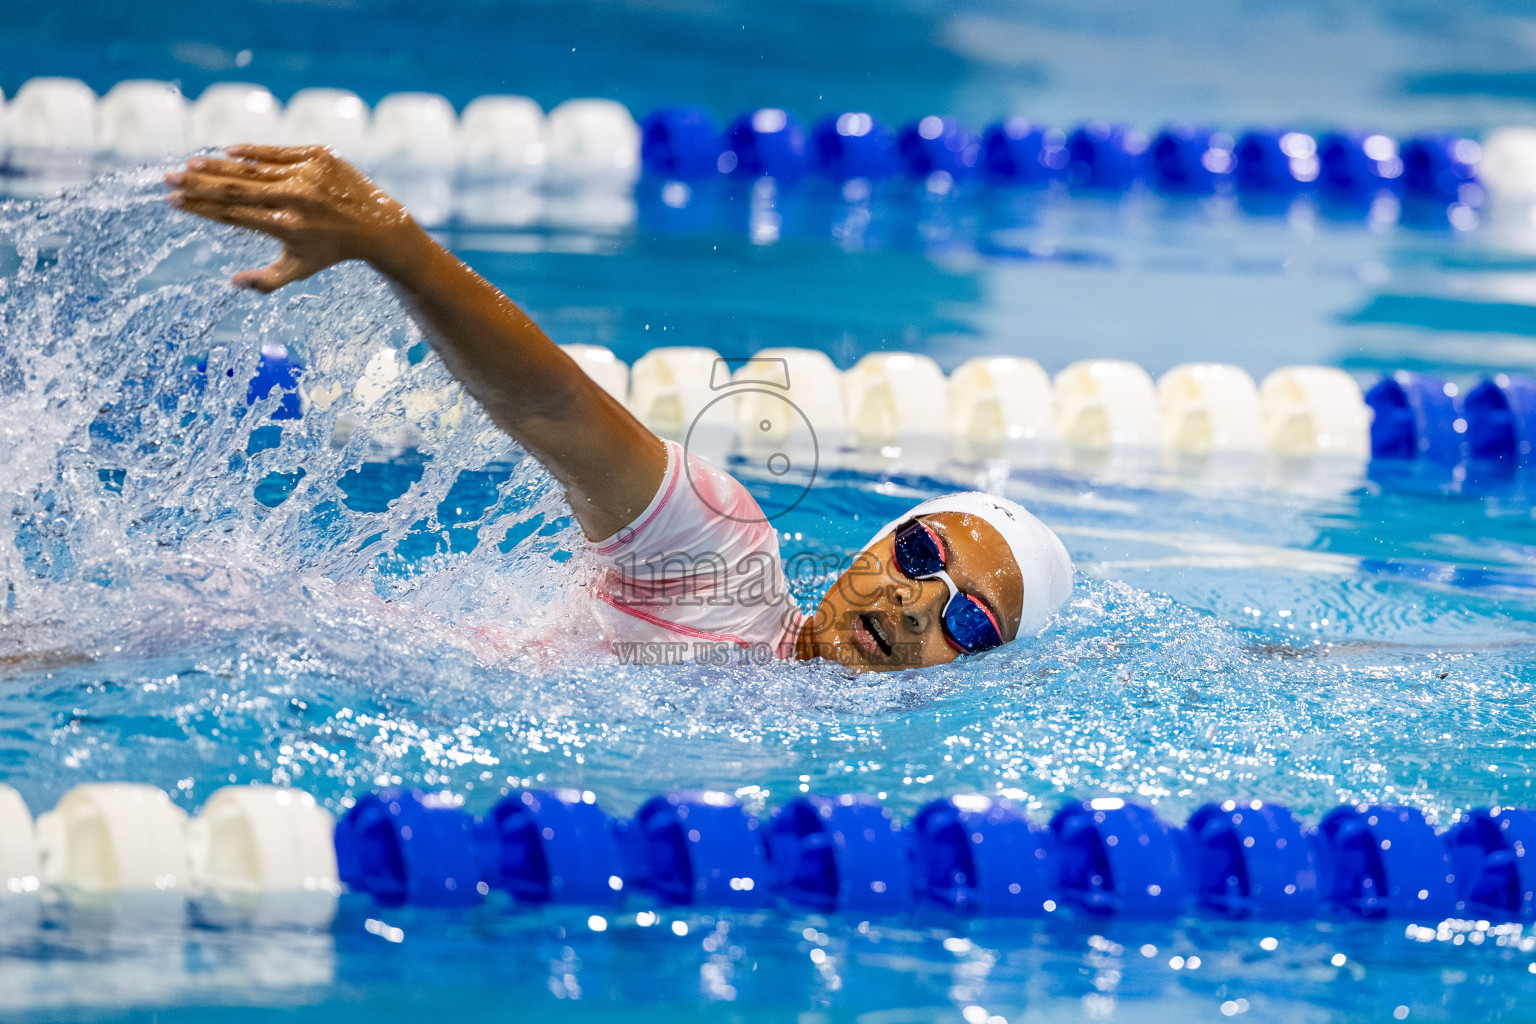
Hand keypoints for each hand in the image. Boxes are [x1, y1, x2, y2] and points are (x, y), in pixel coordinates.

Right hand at [165, 145, 426, 292]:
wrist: (377, 225)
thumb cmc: (331, 251)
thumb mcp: (300, 270)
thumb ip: (265, 280)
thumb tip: (232, 284)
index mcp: (287, 227)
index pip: (233, 214)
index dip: (201, 208)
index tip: (174, 201)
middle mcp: (296, 199)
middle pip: (235, 188)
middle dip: (197, 183)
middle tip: (168, 178)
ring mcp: (308, 175)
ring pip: (253, 168)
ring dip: (217, 165)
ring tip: (190, 165)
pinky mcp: (319, 156)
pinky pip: (277, 151)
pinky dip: (251, 151)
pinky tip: (228, 151)